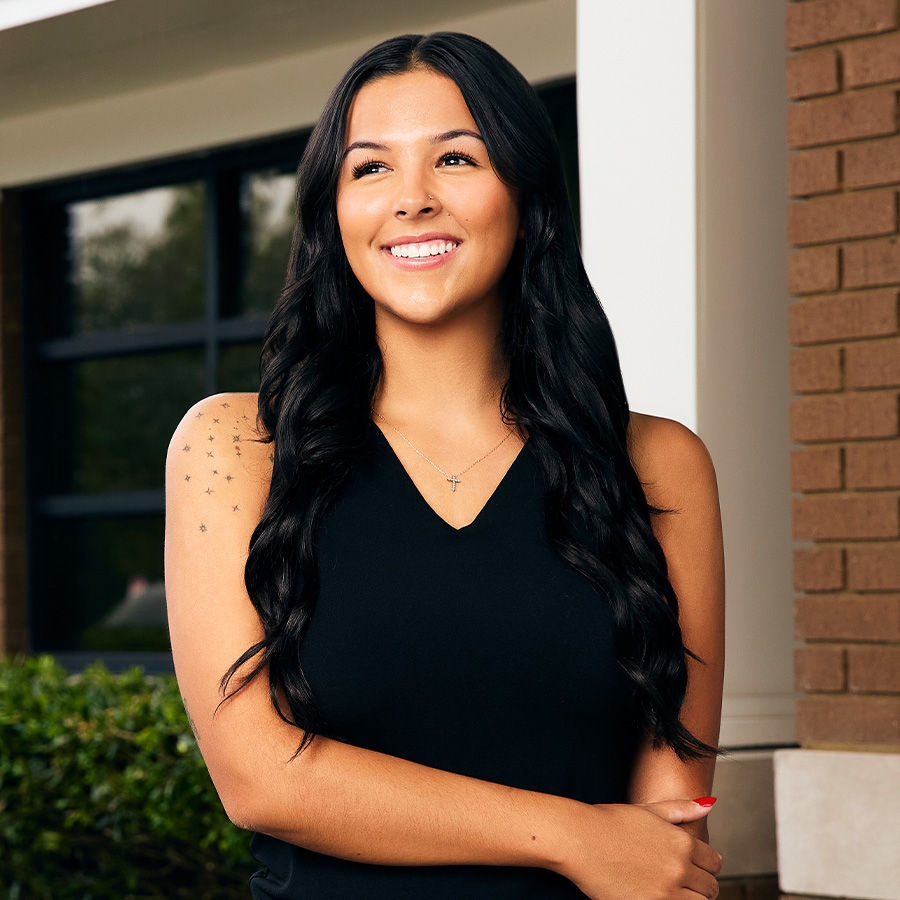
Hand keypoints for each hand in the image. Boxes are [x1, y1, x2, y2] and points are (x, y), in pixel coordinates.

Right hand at [557, 799, 721, 899]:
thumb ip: (682, 808)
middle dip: (701, 884)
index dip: (706, 864)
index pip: (714, 862)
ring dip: (691, 898)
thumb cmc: (609, 821)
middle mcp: (679, 868)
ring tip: (671, 890)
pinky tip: (658, 896)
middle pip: (710, 887)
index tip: (695, 865)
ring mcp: (666, 892)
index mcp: (682, 842)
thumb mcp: (648, 810)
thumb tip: (709, 804)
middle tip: (683, 881)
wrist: (579, 839)